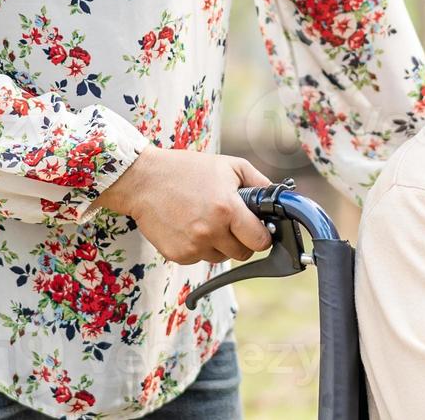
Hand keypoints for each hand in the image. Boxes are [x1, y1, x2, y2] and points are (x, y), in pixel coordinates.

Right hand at [96, 146, 273, 263]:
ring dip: (220, 244)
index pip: (260, 241)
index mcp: (227, 208)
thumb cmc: (187, 170)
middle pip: (243, 253)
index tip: (259, 229)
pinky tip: (189, 226)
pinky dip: (200, 246)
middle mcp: (210, 231)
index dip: (263, 235)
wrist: (143, 181)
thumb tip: (281, 199)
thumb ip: (260, 183)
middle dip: (242, 240)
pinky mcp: (177, 255)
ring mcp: (193, 246)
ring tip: (206, 219)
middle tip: (231, 222)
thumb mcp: (229, 166)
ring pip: (221, 257)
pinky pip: (200, 258)